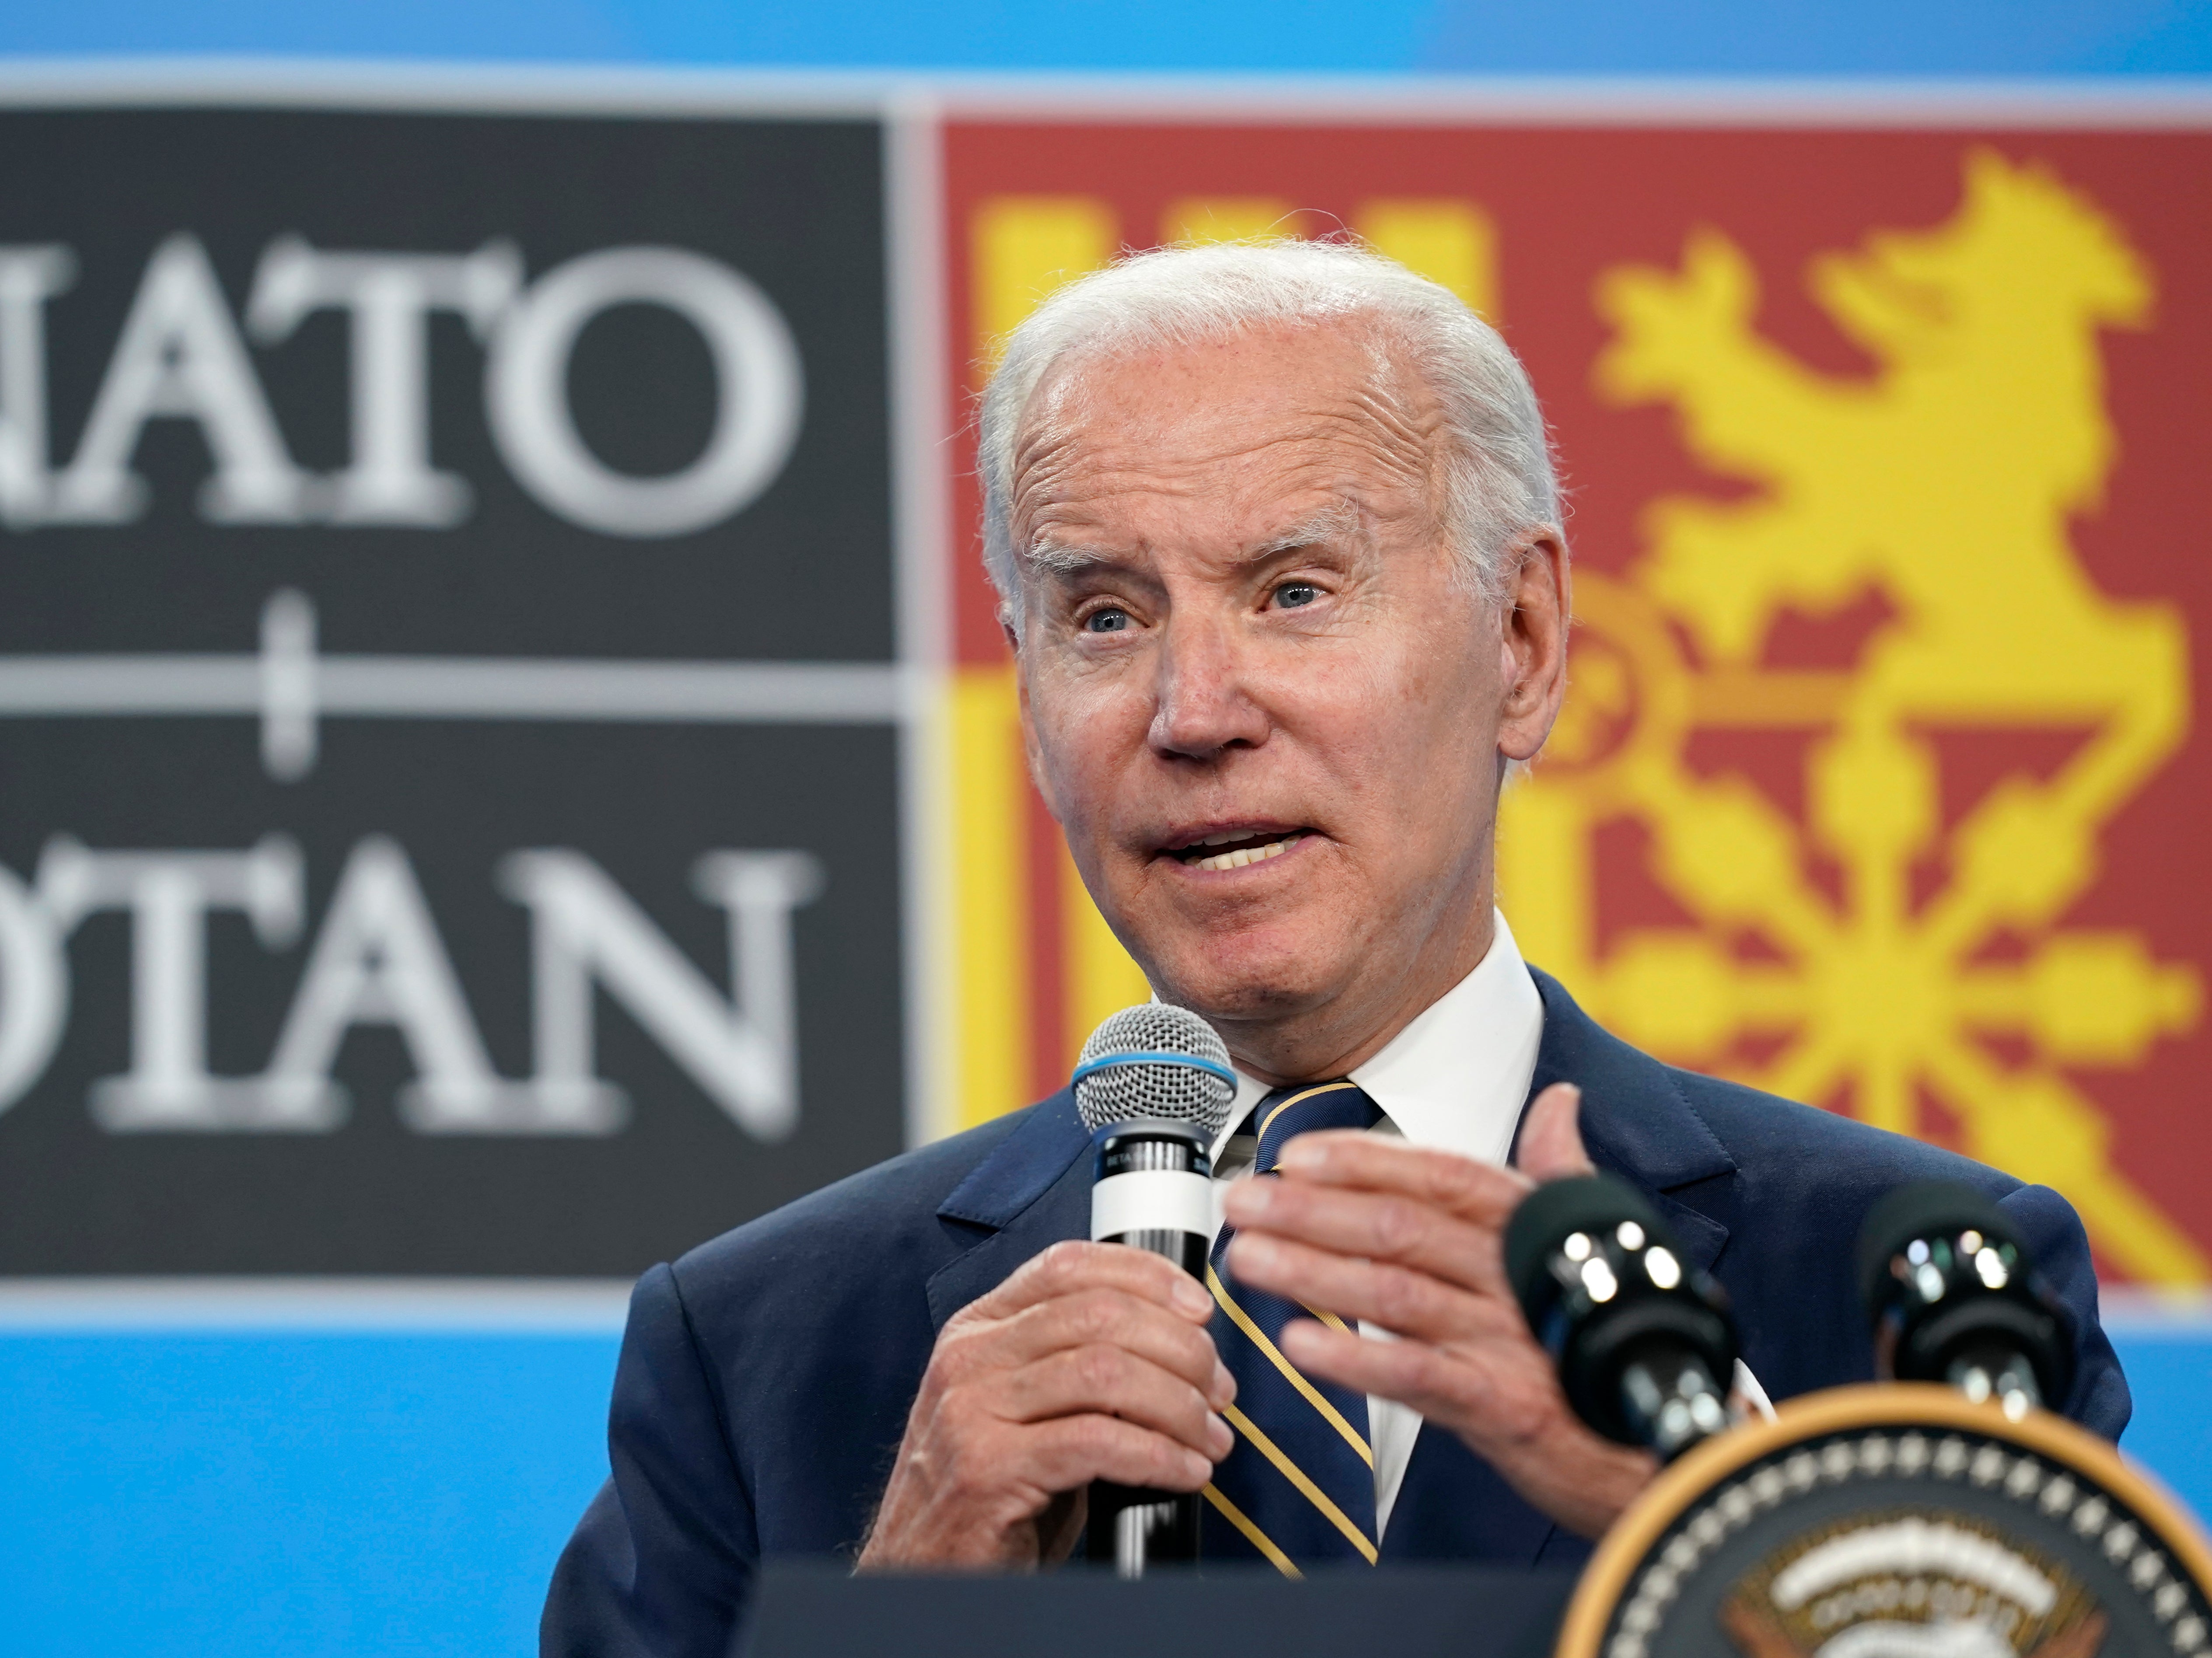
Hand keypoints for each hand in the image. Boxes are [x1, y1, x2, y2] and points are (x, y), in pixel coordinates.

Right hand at [855, 1240, 1235, 1571]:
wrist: (923, 1571)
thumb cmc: (994, 1491)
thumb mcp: (1027, 1409)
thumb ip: (1078, 1364)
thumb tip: (1181, 1340)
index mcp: (979, 1329)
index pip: (1069, 1265)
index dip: (1147, 1276)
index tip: (1200, 1309)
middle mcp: (969, 1358)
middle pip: (1099, 1314)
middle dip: (1181, 1348)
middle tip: (1218, 1391)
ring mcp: (970, 1412)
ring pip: (1105, 1372)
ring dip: (1179, 1405)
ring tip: (1210, 1437)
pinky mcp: (986, 1471)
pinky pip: (1097, 1443)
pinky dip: (1159, 1456)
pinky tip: (1186, 1472)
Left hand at [1219, 1083, 1657, 1538]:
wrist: (1665, 1442)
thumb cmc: (1611, 1335)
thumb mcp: (1592, 1243)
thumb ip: (1559, 1171)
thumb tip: (1561, 1100)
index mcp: (1529, 1227)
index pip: (1439, 1175)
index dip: (1365, 1160)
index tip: (1297, 1155)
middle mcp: (1517, 1274)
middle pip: (1402, 1226)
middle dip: (1311, 1212)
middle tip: (1243, 1202)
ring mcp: (1511, 1341)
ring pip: (1397, 1293)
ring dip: (1314, 1273)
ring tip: (1249, 1260)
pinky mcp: (1508, 1408)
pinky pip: (1421, 1376)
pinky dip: (1357, 1360)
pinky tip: (1300, 1345)